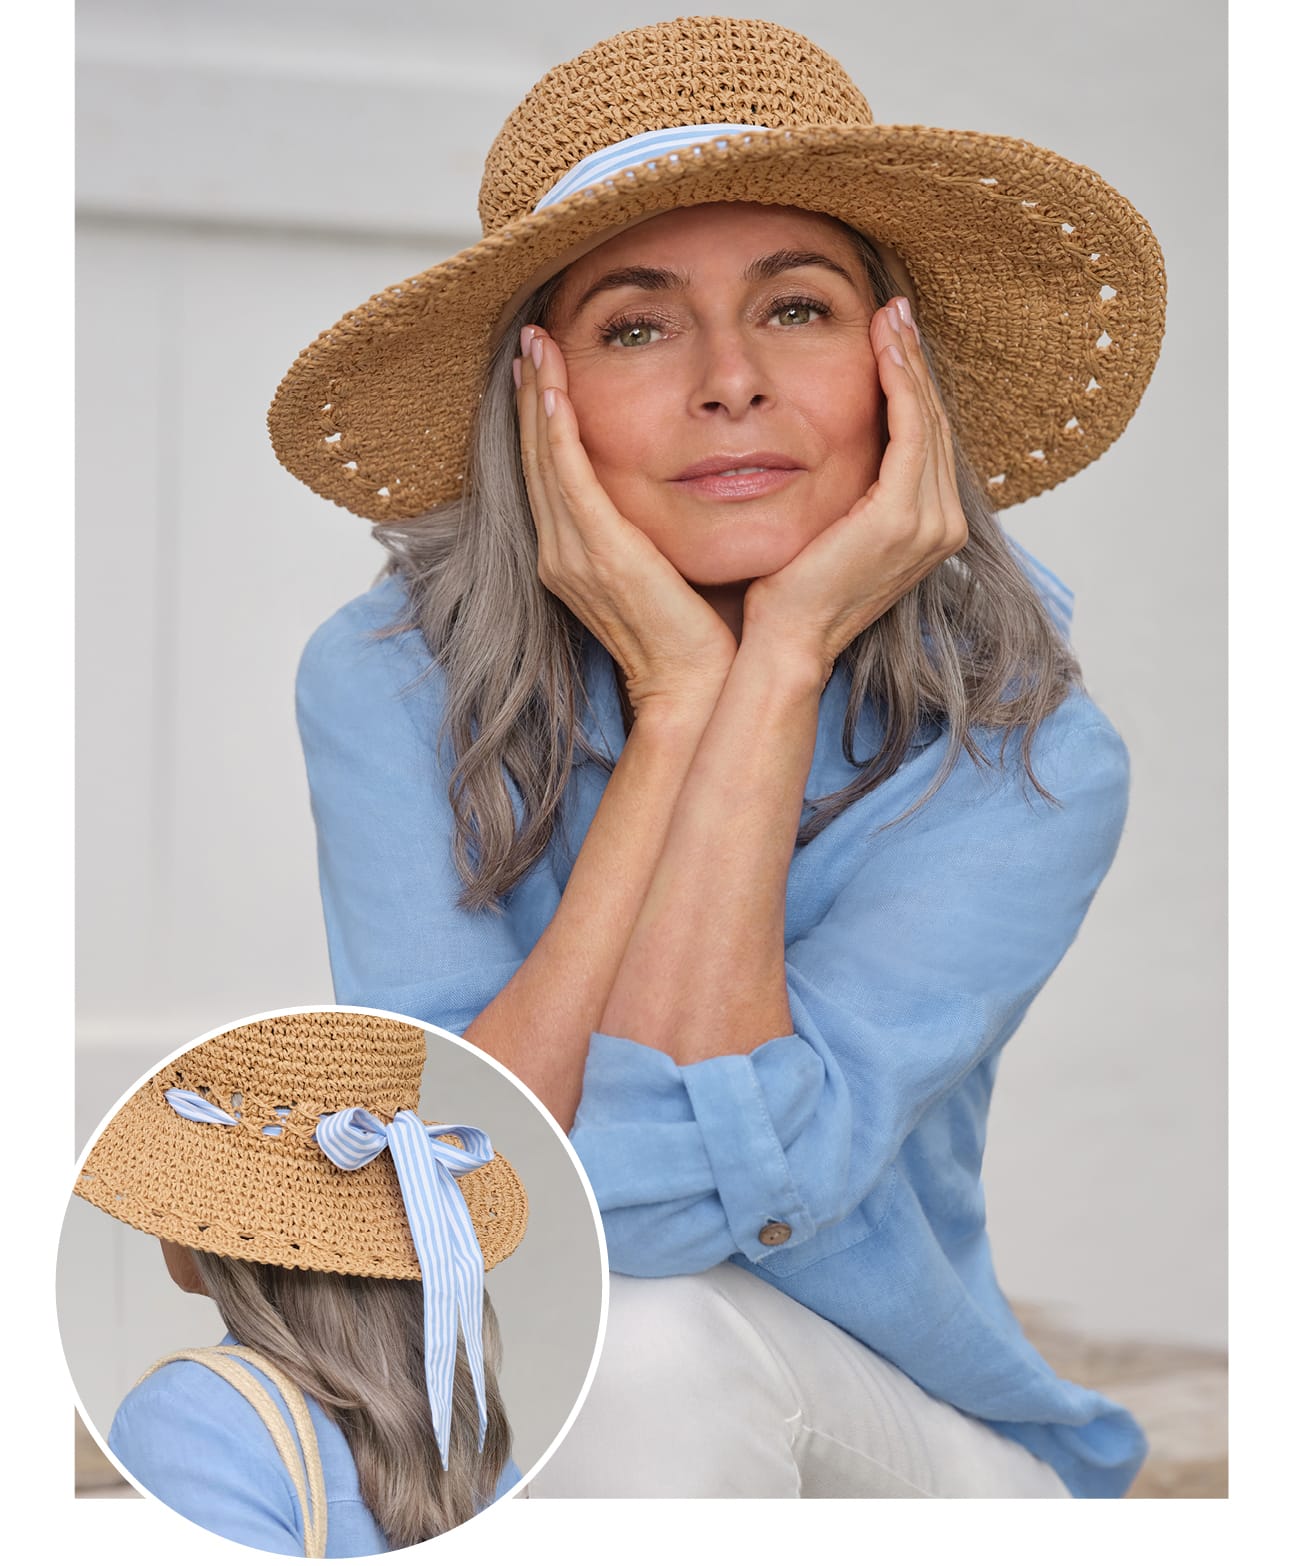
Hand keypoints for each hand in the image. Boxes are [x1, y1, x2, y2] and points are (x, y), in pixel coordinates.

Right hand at [515, 325, 736, 715]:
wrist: (692, 688)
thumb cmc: (692, 636)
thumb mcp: (664, 571)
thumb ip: (652, 531)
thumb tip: (676, 489)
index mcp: (573, 557)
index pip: (552, 472)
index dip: (544, 417)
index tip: (544, 368)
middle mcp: (559, 552)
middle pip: (537, 457)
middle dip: (532, 393)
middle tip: (530, 338)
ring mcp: (571, 553)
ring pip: (545, 458)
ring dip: (539, 396)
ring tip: (536, 345)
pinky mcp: (596, 552)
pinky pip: (569, 478)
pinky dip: (557, 432)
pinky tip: (556, 391)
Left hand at [741, 296, 967, 682]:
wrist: (786, 642)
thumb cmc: (791, 592)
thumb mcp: (828, 528)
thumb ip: (848, 491)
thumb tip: (833, 445)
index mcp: (928, 528)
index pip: (925, 440)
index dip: (912, 384)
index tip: (892, 335)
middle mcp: (942, 526)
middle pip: (932, 423)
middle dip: (913, 361)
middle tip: (895, 309)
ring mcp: (930, 524)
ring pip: (925, 420)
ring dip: (908, 363)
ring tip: (890, 316)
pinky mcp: (903, 518)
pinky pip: (909, 433)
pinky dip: (900, 386)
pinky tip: (884, 350)